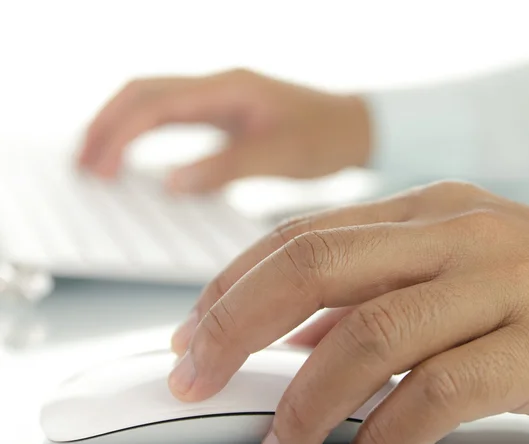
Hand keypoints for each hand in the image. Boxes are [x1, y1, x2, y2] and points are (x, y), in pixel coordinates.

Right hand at [78, 69, 369, 192]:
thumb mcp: (278, 155)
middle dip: (106, 126)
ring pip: (153, 103)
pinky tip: (136, 158)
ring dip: (120, 128)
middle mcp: (218, 86)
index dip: (118, 133)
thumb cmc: (327, 137)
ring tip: (97, 161)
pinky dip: (145, 136)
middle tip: (84, 166)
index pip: (154, 103)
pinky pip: (172, 119)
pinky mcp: (225, 116)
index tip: (98, 168)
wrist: (356, 128)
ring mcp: (220, 98)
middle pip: (142, 94)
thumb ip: (225, 168)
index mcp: (228, 88)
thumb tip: (172, 184)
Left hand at [167, 181, 528, 443]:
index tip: (195, 333)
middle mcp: (454, 236)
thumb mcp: (450, 268)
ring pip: (368, 336)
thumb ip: (374, 294)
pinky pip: (436, 394)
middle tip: (195, 378)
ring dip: (306, 403)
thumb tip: (297, 336)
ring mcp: (497, 286)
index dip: (234, 286)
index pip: (301, 236)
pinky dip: (384, 435)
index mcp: (424, 211)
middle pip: (314, 268)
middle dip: (237, 326)